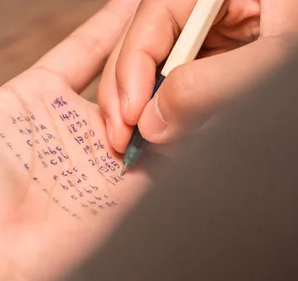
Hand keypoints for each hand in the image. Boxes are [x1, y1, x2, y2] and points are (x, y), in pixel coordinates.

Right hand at [99, 0, 297, 151]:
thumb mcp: (276, 60)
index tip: (129, 118)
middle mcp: (208, 10)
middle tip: (125, 141)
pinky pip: (177, 92)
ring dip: (146, 114)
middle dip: (130, 97)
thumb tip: (153, 121)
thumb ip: (212, 86)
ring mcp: (209, 40)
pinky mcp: (214, 68)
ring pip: (155, 75)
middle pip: (144, 48)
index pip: (153, 17)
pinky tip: (166, 140)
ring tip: (144, 146)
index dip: (131, 68)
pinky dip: (168, 120)